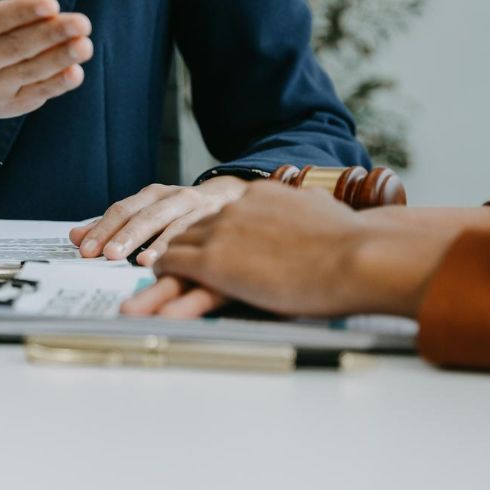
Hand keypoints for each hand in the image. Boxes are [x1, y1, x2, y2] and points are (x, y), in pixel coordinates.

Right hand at [0, 0, 92, 133]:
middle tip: (81, 22)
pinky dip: (56, 85)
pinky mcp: (7, 105)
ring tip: (84, 45)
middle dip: (50, 34)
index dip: (21, 12)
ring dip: (59, 59)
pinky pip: (35, 94)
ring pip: (29, 72)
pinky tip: (75, 71)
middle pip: (15, 47)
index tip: (49, 4)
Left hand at [70, 176, 247, 263]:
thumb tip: (73, 237)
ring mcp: (198, 207)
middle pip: (143, 214)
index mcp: (154, 195)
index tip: (84, 249)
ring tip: (138, 261)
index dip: (102, 229)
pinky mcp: (219, 220)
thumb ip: (114, 226)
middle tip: (106, 255)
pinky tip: (171, 262)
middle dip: (124, 235)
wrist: (238, 196)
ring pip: (171, 223)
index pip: (122, 210)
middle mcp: (174, 197)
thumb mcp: (149, 213)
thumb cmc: (184, 211)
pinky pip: (198, 235)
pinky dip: (183, 247)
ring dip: (154, 242)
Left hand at [120, 182, 457, 319]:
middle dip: (159, 244)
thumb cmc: (355, 246)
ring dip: (154, 266)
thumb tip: (311, 219)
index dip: (195, 231)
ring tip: (134, 281)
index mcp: (257, 196)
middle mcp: (232, 207)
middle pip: (184, 227)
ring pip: (172, 248)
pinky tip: (147, 293)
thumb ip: (303, 216)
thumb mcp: (321, 218)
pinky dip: (159, 280)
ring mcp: (220, 232)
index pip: (213, 214)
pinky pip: (174, 268)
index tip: (179, 243)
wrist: (358, 255)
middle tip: (130, 253)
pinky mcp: (215, 260)